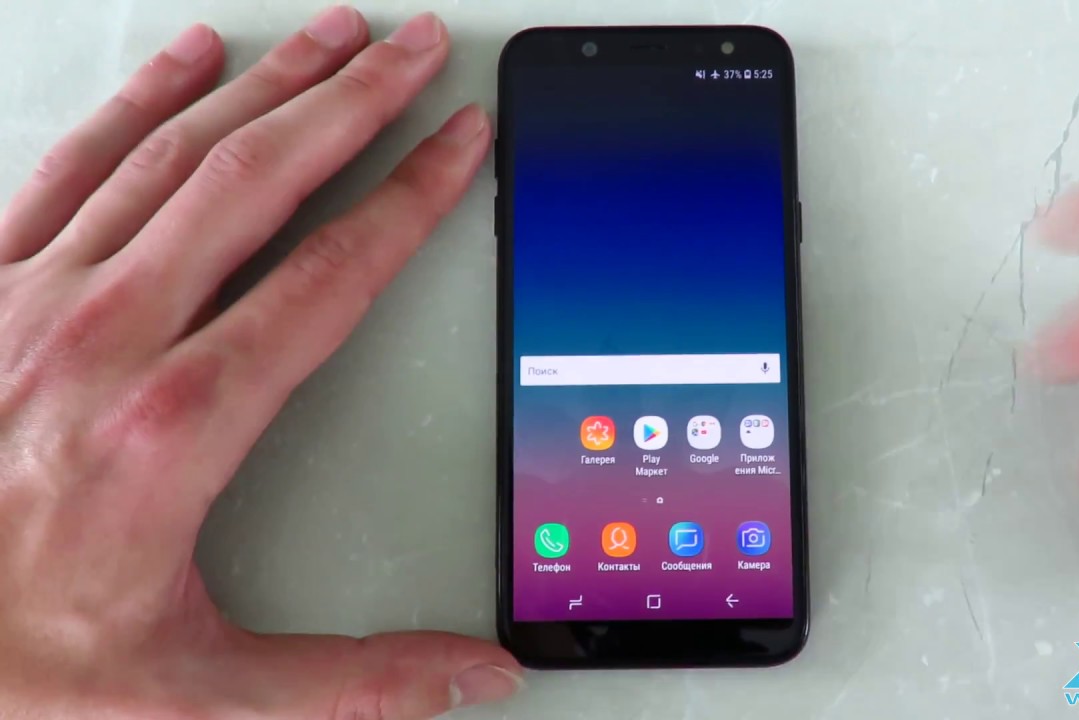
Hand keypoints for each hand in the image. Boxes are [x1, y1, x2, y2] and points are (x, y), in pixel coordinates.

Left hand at [0, 7, 520, 718]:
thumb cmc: (10, 655)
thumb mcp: (195, 691)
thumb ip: (354, 682)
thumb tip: (469, 679)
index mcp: (176, 426)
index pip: (331, 278)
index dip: (411, 199)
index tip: (458, 146)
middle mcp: (105, 339)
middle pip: (259, 182)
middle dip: (354, 103)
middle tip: (412, 51)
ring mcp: (34, 300)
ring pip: (174, 155)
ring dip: (267, 87)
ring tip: (334, 39)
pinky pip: (74, 165)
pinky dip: (141, 103)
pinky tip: (190, 62)